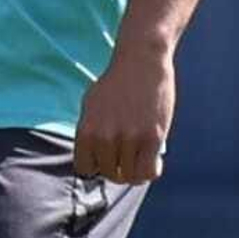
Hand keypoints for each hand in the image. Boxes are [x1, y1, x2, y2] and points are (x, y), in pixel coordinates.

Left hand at [74, 41, 176, 184]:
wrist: (141, 60)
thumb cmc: (117, 82)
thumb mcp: (91, 104)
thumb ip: (89, 132)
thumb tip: (91, 160)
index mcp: (86, 130)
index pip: (85, 168)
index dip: (96, 165)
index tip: (106, 157)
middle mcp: (105, 137)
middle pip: (110, 173)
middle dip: (118, 168)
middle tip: (127, 156)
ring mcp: (129, 139)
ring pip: (130, 176)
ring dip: (135, 171)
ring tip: (140, 158)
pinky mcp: (152, 138)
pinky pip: (148, 172)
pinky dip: (150, 172)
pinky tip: (153, 161)